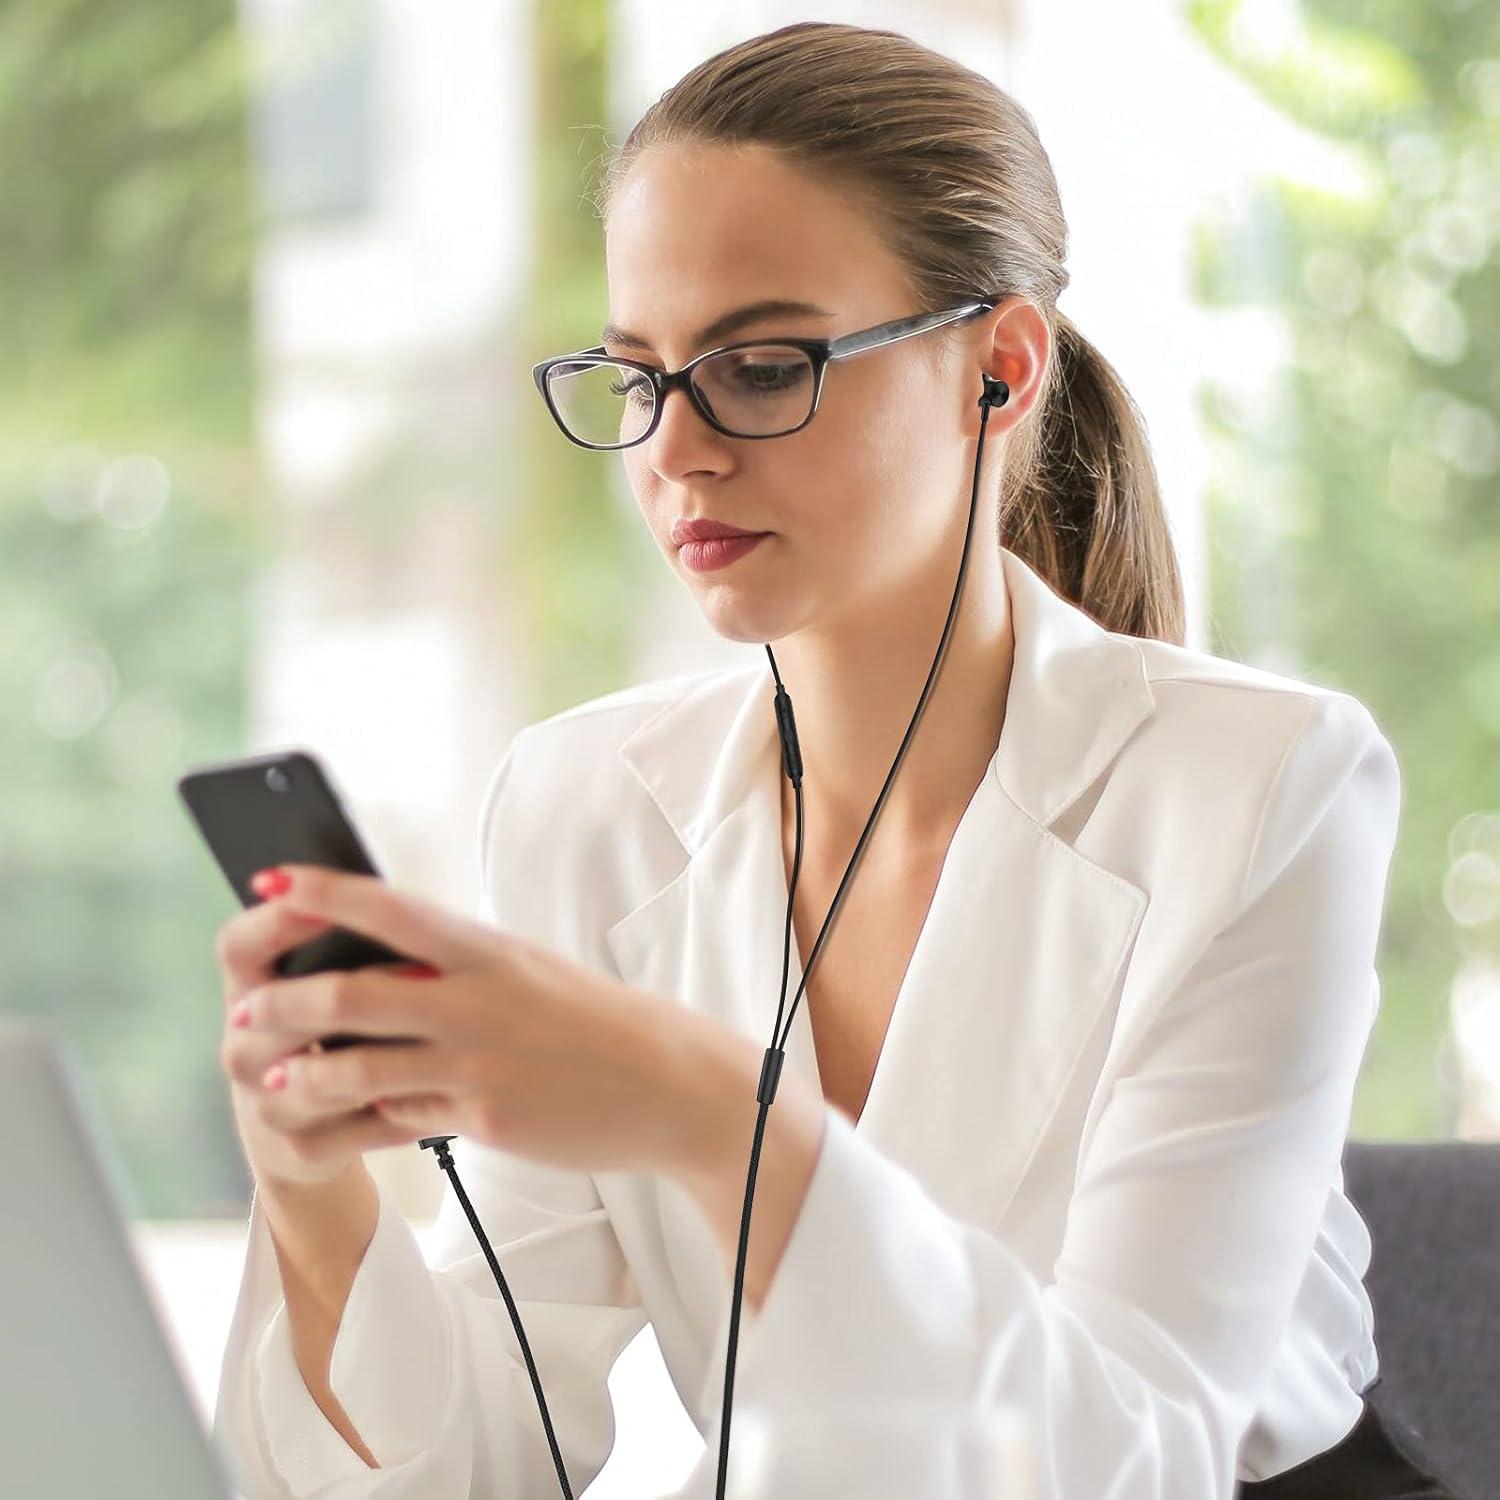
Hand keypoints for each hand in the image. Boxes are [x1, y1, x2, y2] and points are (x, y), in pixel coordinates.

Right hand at [215, 891, 417, 1186]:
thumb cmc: (335, 1030)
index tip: (331, 902)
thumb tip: (391, 899)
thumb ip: (346, 945)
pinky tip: (441, 1096)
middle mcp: (243, 1044)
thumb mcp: (327, 981)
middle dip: (340, 995)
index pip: (238, 944)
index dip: (277, 920)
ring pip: (314, 1077)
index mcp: (249, 988)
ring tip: (433, 1039)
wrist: (316, 1127)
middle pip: (274, 1012)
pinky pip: (355, 1128)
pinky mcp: (300, 1150)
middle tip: (415, 978)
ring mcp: (265, 1102)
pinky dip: (401, 1112)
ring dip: (376, 1059)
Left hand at [223, 863, 730, 1183]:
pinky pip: (400, 1115)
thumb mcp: (526, 969)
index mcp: (487, 948)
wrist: (666, 1081)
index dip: (322, 891)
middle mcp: (477, 998)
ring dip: (303, 1069)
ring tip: (271, 1073)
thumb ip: (456, 967)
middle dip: (285, 1000)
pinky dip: (360, 1114)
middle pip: (353, 992)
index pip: (389, 908)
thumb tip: (380, 965)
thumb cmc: (590, 1018)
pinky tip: (334, 1114)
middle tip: (244, 1007)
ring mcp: (479, 1060)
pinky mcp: (485, 1116)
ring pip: (360, 1064)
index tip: (268, 879)